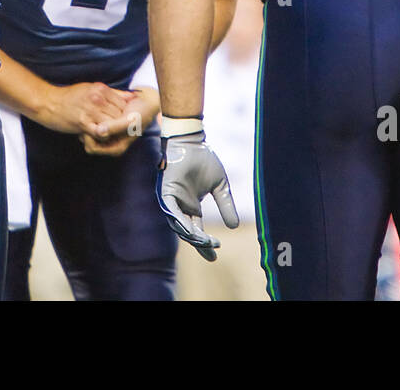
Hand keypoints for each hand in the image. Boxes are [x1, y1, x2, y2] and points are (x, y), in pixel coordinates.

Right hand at [40, 81, 130, 136]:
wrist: (48, 103)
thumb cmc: (70, 97)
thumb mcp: (92, 88)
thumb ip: (113, 93)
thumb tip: (132, 96)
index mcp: (101, 89)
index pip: (123, 103)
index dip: (125, 113)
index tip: (124, 120)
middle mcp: (98, 98)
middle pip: (119, 114)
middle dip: (121, 123)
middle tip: (120, 130)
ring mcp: (91, 111)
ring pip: (112, 124)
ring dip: (113, 131)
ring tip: (111, 134)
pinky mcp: (83, 122)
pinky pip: (100, 132)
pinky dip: (103, 136)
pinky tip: (101, 136)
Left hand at [82, 87, 159, 156]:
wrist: (146, 102)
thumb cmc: (141, 112)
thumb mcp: (129, 120)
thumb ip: (115, 126)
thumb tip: (99, 131)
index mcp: (116, 148)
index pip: (91, 148)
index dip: (88, 136)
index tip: (91, 122)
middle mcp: (110, 144)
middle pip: (86, 141)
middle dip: (87, 128)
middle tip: (88, 114)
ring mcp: (107, 135)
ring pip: (87, 131)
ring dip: (89, 120)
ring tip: (93, 109)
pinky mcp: (106, 126)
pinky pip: (91, 123)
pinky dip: (92, 116)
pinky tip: (95, 107)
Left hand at [156, 129, 238, 261]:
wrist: (192, 143)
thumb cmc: (204, 160)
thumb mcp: (220, 186)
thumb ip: (226, 205)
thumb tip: (234, 226)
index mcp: (192, 206)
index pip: (197, 230)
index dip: (205, 244)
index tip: (214, 257)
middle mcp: (181, 207)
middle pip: (188, 232)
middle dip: (200, 243)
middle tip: (213, 249)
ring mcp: (172, 201)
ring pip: (179, 225)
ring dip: (191, 235)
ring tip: (206, 241)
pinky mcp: (165, 193)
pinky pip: (171, 212)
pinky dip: (180, 222)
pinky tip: (191, 231)